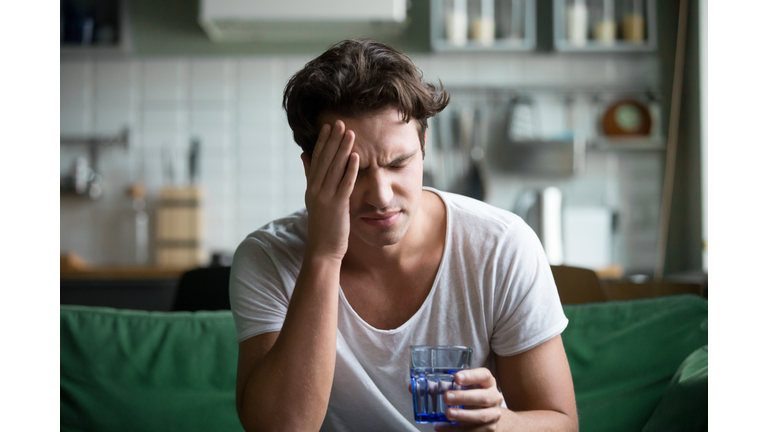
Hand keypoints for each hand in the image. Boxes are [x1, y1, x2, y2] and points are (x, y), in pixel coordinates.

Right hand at [301, 120, 358, 261]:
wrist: (322, 249)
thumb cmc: (322, 225)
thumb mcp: (314, 198)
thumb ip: (310, 176)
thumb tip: (304, 154)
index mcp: (311, 187)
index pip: (317, 159)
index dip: (323, 142)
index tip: (329, 127)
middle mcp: (315, 190)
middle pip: (325, 160)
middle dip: (333, 141)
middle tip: (340, 122)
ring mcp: (325, 198)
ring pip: (334, 169)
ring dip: (343, 150)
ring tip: (350, 134)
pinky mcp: (337, 206)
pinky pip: (344, 185)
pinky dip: (350, 170)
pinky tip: (356, 158)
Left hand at [435, 368, 504, 430]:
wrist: (488, 414)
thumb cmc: (472, 396)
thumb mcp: (465, 387)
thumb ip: (447, 385)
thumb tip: (420, 387)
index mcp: (488, 383)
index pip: (484, 375)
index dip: (471, 376)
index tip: (456, 377)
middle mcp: (494, 398)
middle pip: (483, 397)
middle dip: (464, 397)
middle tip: (446, 397)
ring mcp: (493, 415)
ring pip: (481, 416)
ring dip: (463, 415)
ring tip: (447, 414)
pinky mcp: (489, 429)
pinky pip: (473, 431)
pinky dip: (455, 430)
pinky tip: (442, 427)